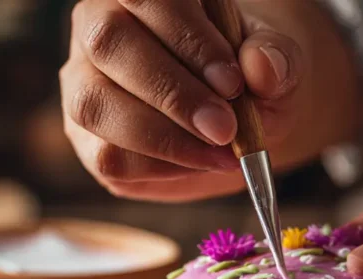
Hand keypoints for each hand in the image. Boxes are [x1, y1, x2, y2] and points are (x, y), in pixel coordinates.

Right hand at [60, 0, 357, 201]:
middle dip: (171, 91)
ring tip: (220, 153)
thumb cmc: (250, 77)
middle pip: (108, 42)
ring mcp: (84, 82)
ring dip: (162, 137)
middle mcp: (100, 27)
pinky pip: (107, 156)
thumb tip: (261, 65)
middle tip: (224, 127)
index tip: (233, 82)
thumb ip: (276, 58)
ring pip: (94, 104)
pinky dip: (160, 167)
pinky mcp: (87, 138)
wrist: (238, 119)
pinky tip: (199, 164)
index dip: (187, 37)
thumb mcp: (279, 63)